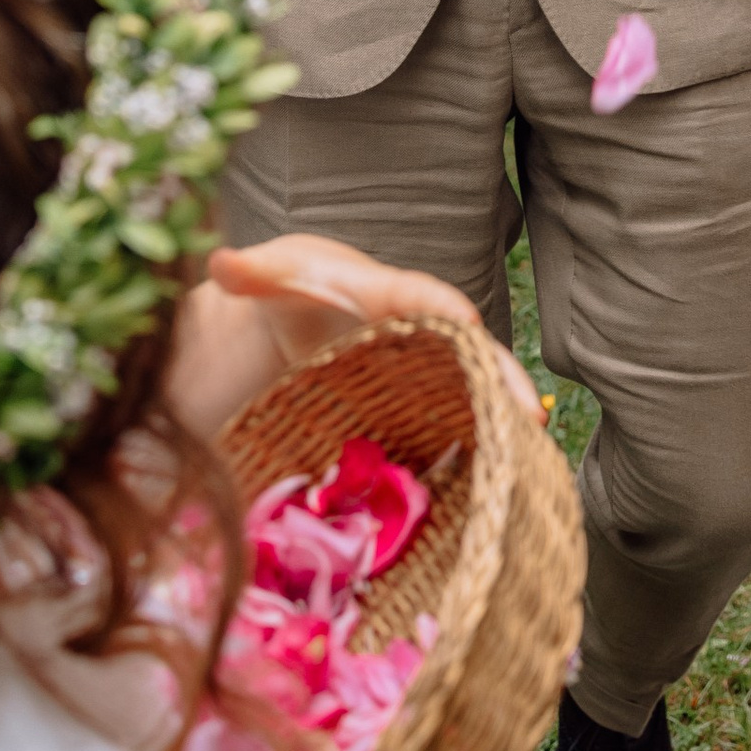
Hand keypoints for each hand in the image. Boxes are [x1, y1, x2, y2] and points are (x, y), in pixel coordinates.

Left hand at [165, 233, 541, 435]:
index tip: (469, 324)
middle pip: (470, 352)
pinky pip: (451, 422)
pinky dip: (472, 449)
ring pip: (472, 392)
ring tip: (528, 464)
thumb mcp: (273, 274)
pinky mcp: (416, 401)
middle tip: (529, 418)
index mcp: (388, 293)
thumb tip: (221, 264)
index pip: (423, 296)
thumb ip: (253, 272)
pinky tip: (492, 486)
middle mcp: (419, 330)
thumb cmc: (293, 283)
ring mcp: (422, 369)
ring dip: (500, 424)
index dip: (445, 309)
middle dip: (501, 381)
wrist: (302, 306)